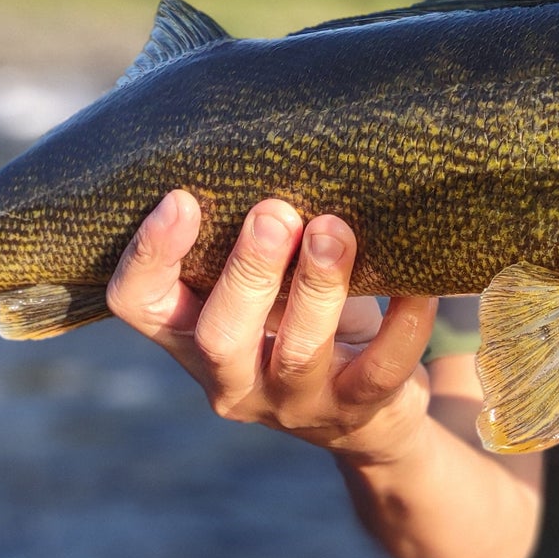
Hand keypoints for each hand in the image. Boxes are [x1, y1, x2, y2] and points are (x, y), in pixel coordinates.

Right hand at [105, 190, 436, 459]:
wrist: (369, 413)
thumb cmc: (303, 322)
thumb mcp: (265, 287)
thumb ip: (251, 239)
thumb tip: (269, 144)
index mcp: (191, 338)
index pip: (140, 306)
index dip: (150, 256)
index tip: (181, 198)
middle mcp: (232, 380)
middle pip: (219, 335)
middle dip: (247, 270)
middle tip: (275, 212)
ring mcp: (294, 403)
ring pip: (298, 352)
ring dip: (317, 287)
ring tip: (334, 231)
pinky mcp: (357, 412)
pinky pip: (381, 368)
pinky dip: (402, 322)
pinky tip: (418, 284)